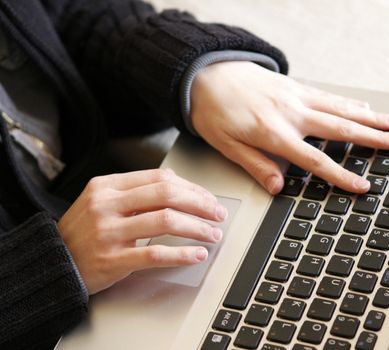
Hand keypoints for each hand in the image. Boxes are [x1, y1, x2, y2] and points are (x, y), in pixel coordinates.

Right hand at [58, 169, 226, 293]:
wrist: (53, 262)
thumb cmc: (84, 231)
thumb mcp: (102, 201)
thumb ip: (136, 192)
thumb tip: (180, 187)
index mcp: (107, 185)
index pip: (160, 178)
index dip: (191, 188)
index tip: (208, 199)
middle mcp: (107, 204)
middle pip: (167, 194)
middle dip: (200, 204)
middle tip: (217, 214)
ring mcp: (109, 232)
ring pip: (166, 221)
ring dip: (197, 228)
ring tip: (213, 234)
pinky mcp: (112, 259)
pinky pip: (155, 254)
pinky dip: (182, 254)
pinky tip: (198, 254)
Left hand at [191, 61, 388, 193]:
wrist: (206, 72)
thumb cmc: (213, 111)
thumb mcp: (226, 145)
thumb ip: (255, 165)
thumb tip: (278, 188)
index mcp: (275, 133)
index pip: (316, 159)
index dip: (341, 175)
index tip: (363, 185)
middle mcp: (292, 113)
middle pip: (342, 129)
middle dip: (374, 139)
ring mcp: (297, 97)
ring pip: (342, 109)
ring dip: (371, 118)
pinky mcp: (295, 86)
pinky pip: (329, 95)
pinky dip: (350, 102)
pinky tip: (364, 107)